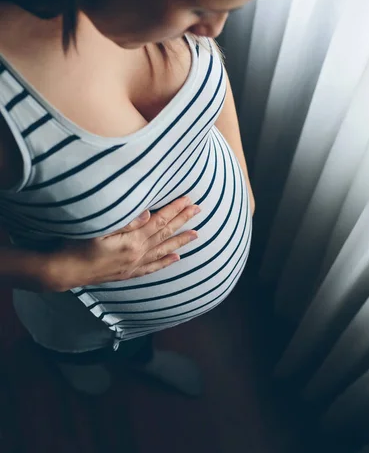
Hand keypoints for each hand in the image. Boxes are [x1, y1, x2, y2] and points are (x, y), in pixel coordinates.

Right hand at [30, 197, 199, 291]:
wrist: (65, 270)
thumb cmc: (78, 244)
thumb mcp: (99, 228)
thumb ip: (126, 221)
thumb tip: (149, 213)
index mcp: (133, 240)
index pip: (160, 221)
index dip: (175, 209)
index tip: (189, 200)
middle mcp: (138, 253)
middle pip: (165, 233)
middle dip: (183, 221)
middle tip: (199, 210)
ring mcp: (134, 264)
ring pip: (163, 250)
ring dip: (180, 241)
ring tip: (197, 235)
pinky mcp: (128, 273)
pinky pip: (152, 267)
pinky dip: (165, 262)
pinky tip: (176, 259)